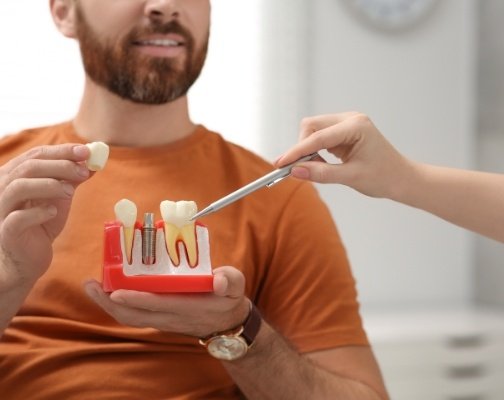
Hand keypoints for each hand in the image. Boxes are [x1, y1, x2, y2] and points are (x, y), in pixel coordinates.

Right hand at [0, 144, 90, 288]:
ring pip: (19, 187)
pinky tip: (54, 212)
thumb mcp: (60, 196)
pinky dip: (39, 212)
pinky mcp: (7, 232)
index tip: (86, 151)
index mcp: (14, 175)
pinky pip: (18, 218)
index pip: (36, 155)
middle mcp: (3, 188)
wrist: (30, 256)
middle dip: (60, 166)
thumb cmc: (42, 222)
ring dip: (49, 185)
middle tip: (84, 171)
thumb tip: (92, 160)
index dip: (62, 151)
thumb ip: (71, 178)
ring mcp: (1, 210)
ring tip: (71, 192)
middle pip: (28, 167)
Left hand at [84, 266, 250, 337]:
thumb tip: (219, 280)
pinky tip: (108, 291)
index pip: (158, 305)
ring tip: (92, 287)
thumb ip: (230, 280)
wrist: (227, 324)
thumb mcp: (236, 286)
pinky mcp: (159, 319)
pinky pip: (134, 316)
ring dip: (108, 305)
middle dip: (109, 303)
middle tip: (89, 284)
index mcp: (189, 307)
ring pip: (130, 318)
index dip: (136, 299)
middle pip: (134, 316)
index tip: (116, 291)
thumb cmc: (229, 299)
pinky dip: (117, 306)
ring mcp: (163, 321)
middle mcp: (171, 318)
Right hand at [275, 112, 412, 198]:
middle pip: (311, 126)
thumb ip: (321, 173)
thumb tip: (295, 171)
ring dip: (306, 149)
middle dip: (300, 147)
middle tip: (294, 169)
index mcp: (356, 126)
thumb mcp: (350, 177)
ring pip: (313, 130)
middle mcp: (350, 120)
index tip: (280, 164)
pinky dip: (314, 151)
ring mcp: (346, 124)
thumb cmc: (383, 177)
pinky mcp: (343, 132)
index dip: (297, 151)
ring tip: (311, 169)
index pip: (318, 137)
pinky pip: (319, 137)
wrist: (401, 179)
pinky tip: (317, 164)